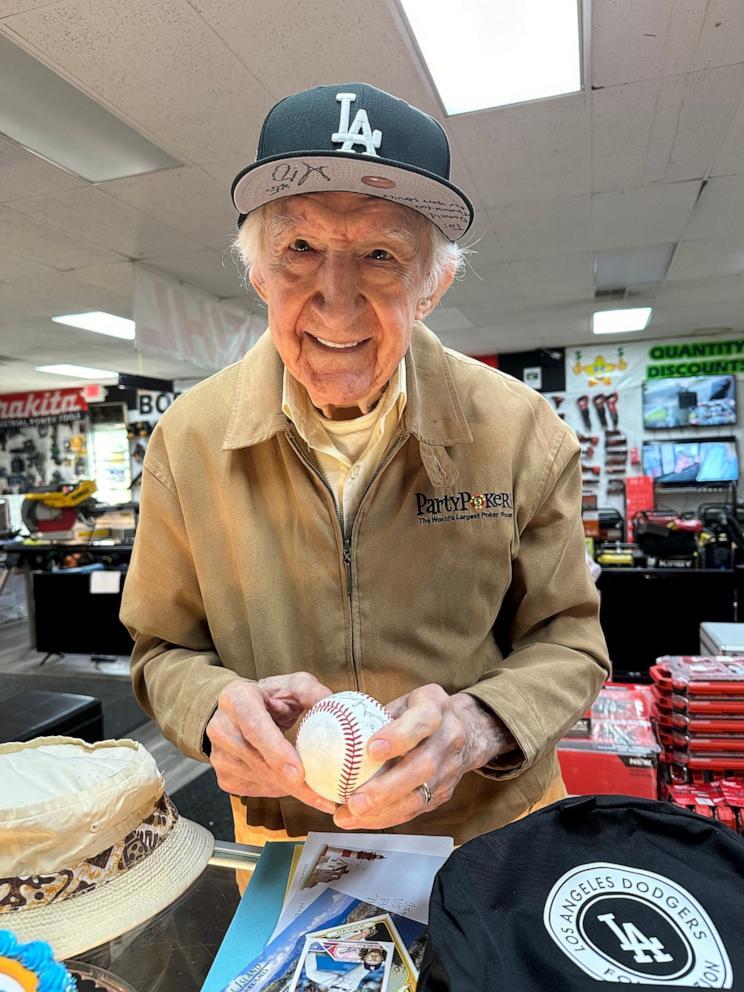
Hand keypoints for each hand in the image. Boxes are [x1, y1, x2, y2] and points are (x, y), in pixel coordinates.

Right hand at [207, 673, 336, 813]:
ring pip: (260, 780)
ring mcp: (219, 757)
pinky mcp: (224, 777)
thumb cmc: (267, 696)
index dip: (276, 751)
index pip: (255, 728)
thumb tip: (335, 703)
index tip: (299, 774)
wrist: (233, 710)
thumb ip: (311, 691)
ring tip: (317, 788)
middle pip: (258, 763)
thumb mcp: (290, 685)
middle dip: (293, 784)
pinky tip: (292, 781)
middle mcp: (222, 729)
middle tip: (325, 797)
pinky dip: (279, 789)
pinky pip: (257, 790)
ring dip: (289, 788)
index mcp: (237, 700)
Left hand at [333, 685, 517, 830]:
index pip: (422, 722)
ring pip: (419, 796)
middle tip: (354, 800)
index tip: (371, 750)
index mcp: (436, 707)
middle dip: (386, 788)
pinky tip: (360, 819)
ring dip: (382, 811)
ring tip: (349, 815)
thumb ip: (377, 714)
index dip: (399, 736)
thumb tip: (337, 730)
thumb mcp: (403, 700)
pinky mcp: (444, 793)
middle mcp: (449, 738)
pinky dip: (386, 817)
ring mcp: (450, 769)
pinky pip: (415, 809)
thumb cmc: (420, 712)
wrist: (466, 731)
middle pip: (422, 767)